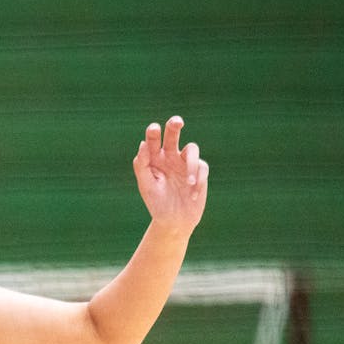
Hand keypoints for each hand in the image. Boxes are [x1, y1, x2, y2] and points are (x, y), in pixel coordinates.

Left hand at [133, 116, 208, 237]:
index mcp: (154, 159)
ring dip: (192, 164)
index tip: (153, 129)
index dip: (153, 133)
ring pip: (192, 148)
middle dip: (174, 127)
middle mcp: (170, 157)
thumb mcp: (146, 186)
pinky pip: (202, 168)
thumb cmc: (157, 203)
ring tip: (189, 183)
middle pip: (173, 135)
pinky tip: (193, 195)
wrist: (174, 221)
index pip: (153, 142)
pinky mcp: (199, 172)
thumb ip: (142, 165)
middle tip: (177, 121)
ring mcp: (185, 163)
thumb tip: (143, 144)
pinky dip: (199, 180)